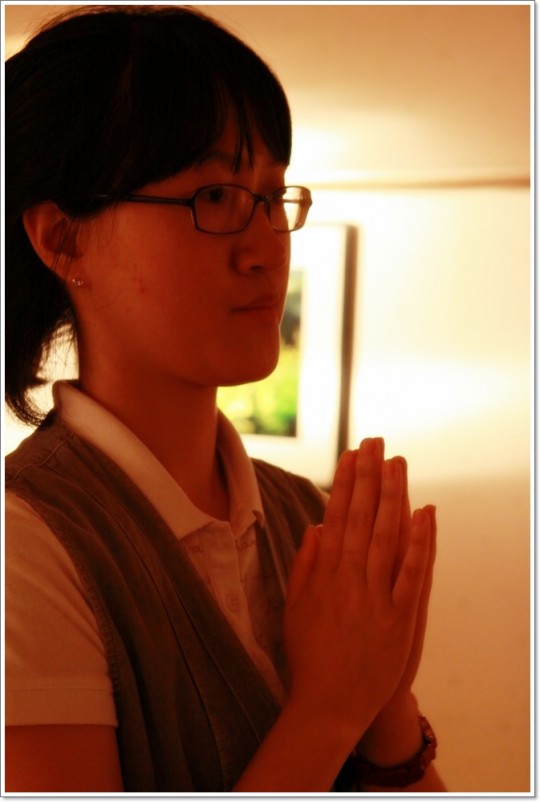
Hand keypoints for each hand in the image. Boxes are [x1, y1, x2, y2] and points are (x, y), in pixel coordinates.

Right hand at [284, 438, 434, 743]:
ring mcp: (374, 598)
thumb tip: (316, 527)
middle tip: (374, 442)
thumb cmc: (308, 657)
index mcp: (323, 574)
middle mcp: (348, 579)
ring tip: (395, 462)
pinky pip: (410, 574)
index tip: (350, 454)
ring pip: (384, 536)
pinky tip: (424, 513)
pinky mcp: (398, 619)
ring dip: (391, 496)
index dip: (344, 483)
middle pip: (360, 517)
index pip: (336, 517)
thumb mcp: (294, 608)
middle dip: (368, 476)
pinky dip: (419, 542)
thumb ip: (304, 565)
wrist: (327, 706)